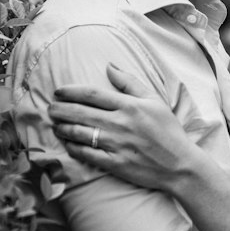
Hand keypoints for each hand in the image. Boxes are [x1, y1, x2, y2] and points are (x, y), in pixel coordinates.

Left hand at [51, 64, 194, 191]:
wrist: (180, 165)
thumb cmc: (168, 130)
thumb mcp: (154, 100)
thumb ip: (130, 82)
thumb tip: (109, 66)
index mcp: (129, 106)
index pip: (92, 94)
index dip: (71, 91)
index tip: (58, 91)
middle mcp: (120, 124)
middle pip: (81, 113)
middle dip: (61, 109)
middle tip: (50, 108)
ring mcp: (117, 145)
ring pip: (81, 134)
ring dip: (64, 128)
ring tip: (55, 125)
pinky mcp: (115, 164)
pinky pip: (88, 155)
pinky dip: (75, 149)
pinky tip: (68, 145)